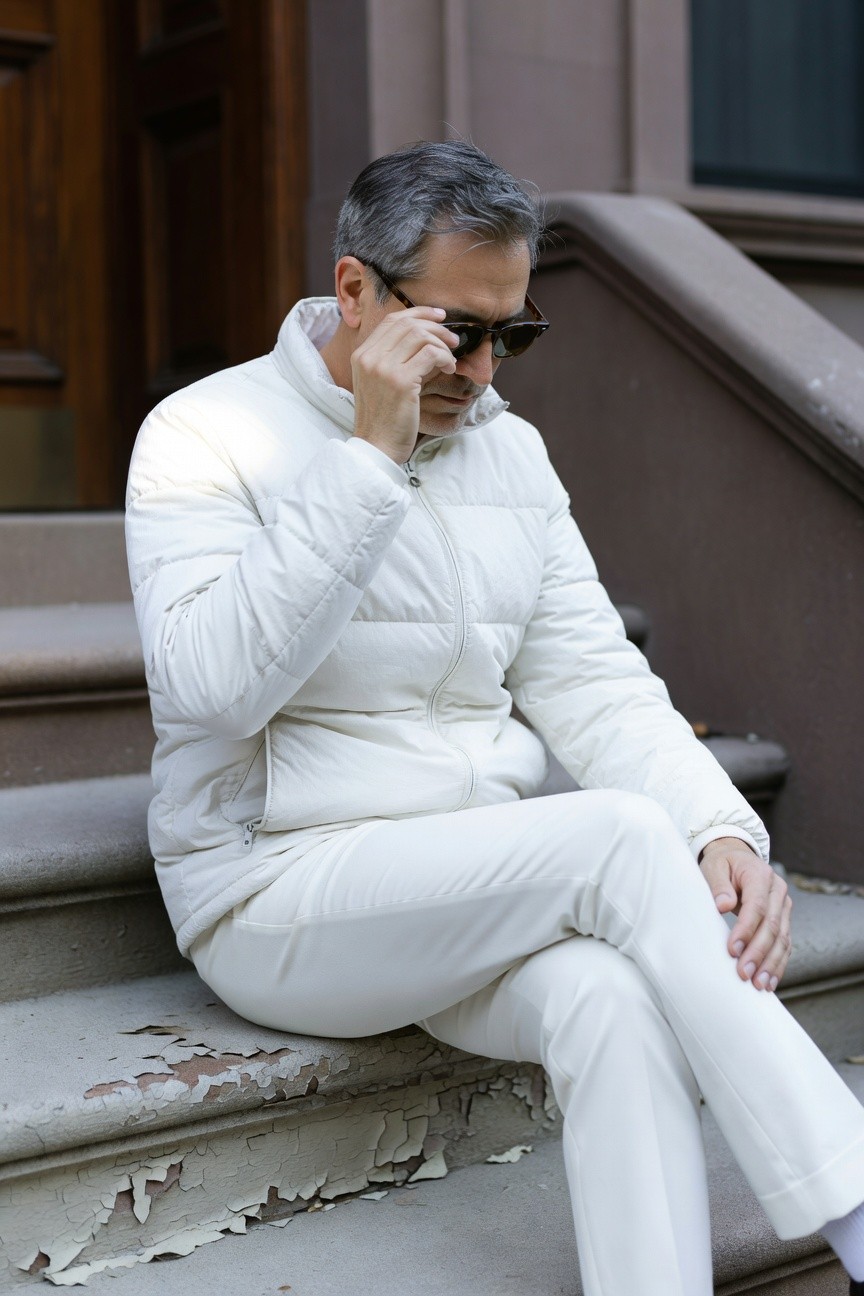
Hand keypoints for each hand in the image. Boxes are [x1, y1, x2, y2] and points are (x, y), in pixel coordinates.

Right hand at [351, 307, 460, 462]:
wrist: (377, 447)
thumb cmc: (384, 419)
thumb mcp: (380, 383)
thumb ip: (393, 359)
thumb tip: (425, 339)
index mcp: (362, 355)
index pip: (392, 320)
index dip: (419, 313)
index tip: (439, 317)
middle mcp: (369, 357)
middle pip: (408, 324)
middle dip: (436, 327)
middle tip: (453, 339)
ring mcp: (383, 368)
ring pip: (421, 336)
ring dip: (443, 344)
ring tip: (451, 359)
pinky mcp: (400, 381)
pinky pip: (431, 354)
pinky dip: (445, 358)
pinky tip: (449, 369)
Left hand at [699, 837, 791, 990]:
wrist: (737, 858)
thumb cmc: (722, 864)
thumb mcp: (714, 866)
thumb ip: (718, 885)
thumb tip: (723, 905)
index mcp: (760, 875)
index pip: (757, 906)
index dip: (746, 929)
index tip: (733, 950)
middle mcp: (778, 891)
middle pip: (772, 926)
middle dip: (758, 953)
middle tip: (744, 973)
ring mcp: (784, 906)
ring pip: (782, 939)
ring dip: (771, 964)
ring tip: (759, 985)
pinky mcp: (784, 919)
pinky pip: (785, 944)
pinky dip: (778, 964)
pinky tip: (770, 981)